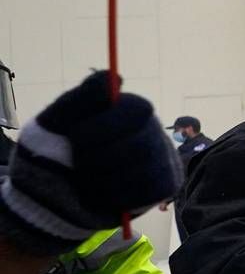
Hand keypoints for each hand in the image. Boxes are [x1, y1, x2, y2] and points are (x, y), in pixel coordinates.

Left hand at [0, 72, 178, 255]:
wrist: (51, 196)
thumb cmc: (52, 153)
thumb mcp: (54, 123)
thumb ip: (80, 99)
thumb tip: (113, 76)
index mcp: (128, 109)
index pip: (136, 111)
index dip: (106, 127)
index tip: (74, 140)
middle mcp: (151, 129)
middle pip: (142, 143)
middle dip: (101, 160)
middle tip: (78, 166)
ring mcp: (162, 157)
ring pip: (145, 171)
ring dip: (106, 181)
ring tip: (87, 182)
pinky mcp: (164, 185)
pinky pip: (151, 192)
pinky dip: (121, 197)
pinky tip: (104, 194)